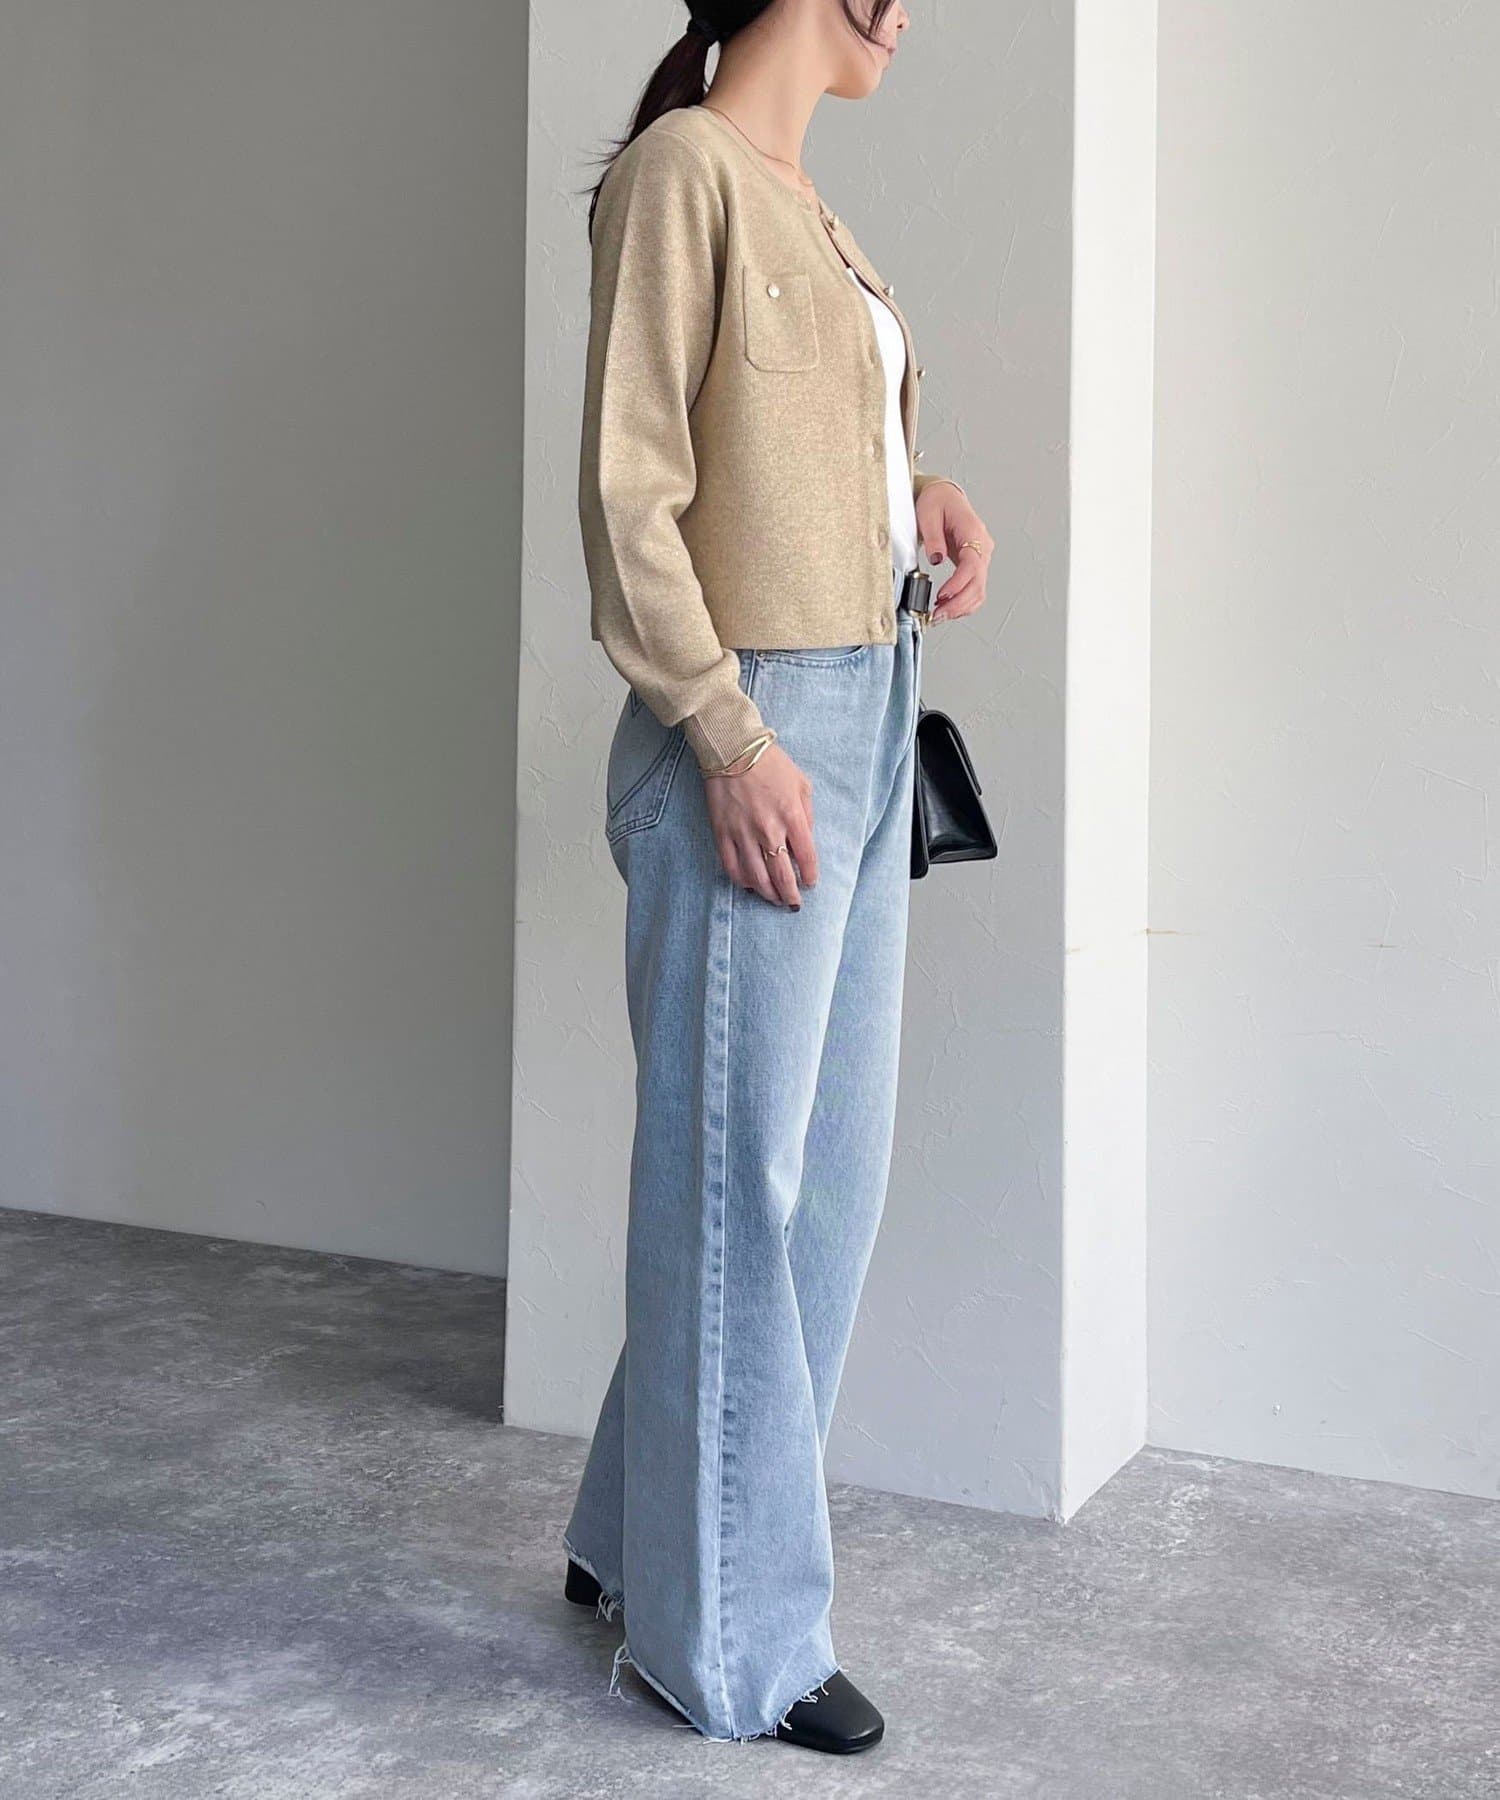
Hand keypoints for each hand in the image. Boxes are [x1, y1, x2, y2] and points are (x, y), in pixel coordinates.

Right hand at [702, 742, 817, 907]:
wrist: (732, 749)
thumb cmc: (770, 763)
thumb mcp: (801, 783)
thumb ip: (807, 814)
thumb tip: (806, 841)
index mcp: (791, 815)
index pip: (806, 858)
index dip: (809, 876)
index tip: (810, 883)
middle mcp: (768, 829)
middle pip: (782, 875)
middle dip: (790, 894)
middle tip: (793, 903)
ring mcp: (743, 833)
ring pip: (757, 877)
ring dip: (768, 894)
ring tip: (774, 899)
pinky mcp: (722, 833)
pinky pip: (732, 867)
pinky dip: (742, 881)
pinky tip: (750, 885)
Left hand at [916, 481, 993, 622]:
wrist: (944, 496)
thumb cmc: (937, 501)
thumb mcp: (928, 513)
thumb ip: (933, 537)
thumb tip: (936, 559)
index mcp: (973, 532)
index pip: (972, 564)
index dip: (958, 584)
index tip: (942, 596)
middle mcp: (982, 546)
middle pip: (978, 583)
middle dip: (958, 603)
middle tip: (938, 615)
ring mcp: (981, 557)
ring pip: (979, 590)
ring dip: (961, 607)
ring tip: (940, 616)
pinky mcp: (974, 565)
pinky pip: (974, 589)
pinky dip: (963, 603)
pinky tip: (948, 609)